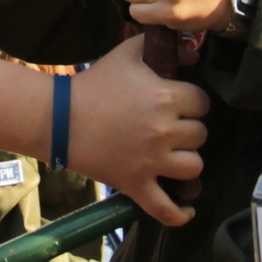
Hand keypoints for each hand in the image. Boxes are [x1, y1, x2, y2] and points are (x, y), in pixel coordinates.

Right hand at [67, 37, 205, 224]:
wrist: (59, 117)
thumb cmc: (95, 83)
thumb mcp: (128, 55)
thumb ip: (163, 48)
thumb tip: (194, 55)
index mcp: (165, 98)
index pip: (202, 103)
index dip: (193, 102)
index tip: (180, 103)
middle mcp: (164, 132)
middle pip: (200, 135)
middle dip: (188, 130)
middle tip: (170, 127)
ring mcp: (151, 162)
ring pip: (193, 168)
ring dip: (186, 162)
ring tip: (173, 156)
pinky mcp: (136, 185)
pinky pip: (166, 208)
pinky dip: (180, 214)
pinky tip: (187, 210)